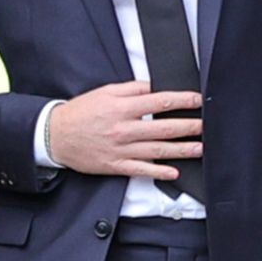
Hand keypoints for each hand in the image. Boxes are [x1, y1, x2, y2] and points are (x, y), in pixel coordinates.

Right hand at [45, 80, 202, 179]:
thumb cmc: (80, 113)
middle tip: (205, 126)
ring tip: (199, 148)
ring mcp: (121, 150)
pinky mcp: (116, 166)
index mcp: (122, 108)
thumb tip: (154, 87)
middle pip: (164, 128)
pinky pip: (141, 170)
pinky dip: (159, 172)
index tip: (197, 100)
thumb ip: (131, 89)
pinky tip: (174, 172)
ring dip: (182, 150)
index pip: (159, 102)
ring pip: (158, 151)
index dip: (182, 100)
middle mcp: (124, 130)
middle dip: (188, 126)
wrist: (56, 136)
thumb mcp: (105, 92)